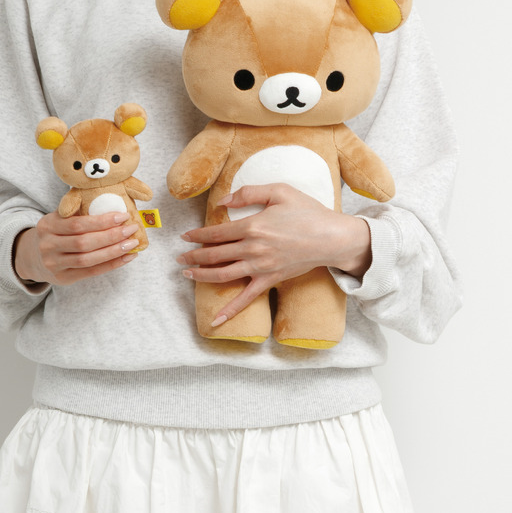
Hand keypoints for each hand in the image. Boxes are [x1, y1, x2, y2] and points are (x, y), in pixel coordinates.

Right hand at [14, 211, 139, 286]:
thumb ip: (79, 211)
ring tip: (132, 243)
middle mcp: (48, 246)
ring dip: (114, 251)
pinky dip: (112, 264)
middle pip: (84, 243)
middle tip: (131, 229)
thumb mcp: (58, 218)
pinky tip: (127, 257)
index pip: (77, 224)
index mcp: (48, 225)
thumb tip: (115, 206)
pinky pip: (92, 272)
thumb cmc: (55, 232)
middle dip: (111, 236)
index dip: (102, 221)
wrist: (32, 256)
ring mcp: (55, 264)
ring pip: (88, 259)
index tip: (122, 216)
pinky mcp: (64, 278)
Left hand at [176, 184, 371, 324]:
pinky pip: (246, 299)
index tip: (185, 237)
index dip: (197, 235)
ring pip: (222, 275)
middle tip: (180, 258)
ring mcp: (260, 267)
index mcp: (253, 226)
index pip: (216, 233)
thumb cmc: (307, 212)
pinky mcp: (270, 280)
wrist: (331, 237)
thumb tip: (223, 201)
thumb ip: (248, 192)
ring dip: (201, 276)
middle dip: (193, 256)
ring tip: (186, 274)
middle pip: (214, 254)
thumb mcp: (279, 191)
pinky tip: (216, 321)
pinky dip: (230, 310)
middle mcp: (253, 248)